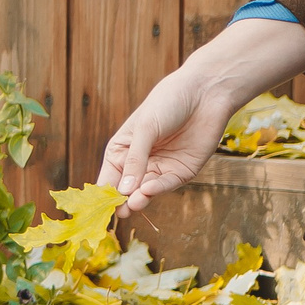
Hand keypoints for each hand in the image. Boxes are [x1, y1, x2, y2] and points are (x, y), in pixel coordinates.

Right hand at [99, 15, 304, 214]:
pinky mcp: (181, 171)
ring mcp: (160, 168)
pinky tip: (148, 191)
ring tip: (132, 205)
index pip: (108, 176)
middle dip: (122, 200)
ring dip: (139, 198)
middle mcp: (140, 162)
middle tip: (118, 212)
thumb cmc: (168, 102)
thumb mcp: (145, 128)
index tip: (98, 207)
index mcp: (122, 149)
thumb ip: (135, 160)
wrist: (205, 92)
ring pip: (145, 191)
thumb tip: (124, 191)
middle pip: (126, 188)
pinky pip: (166, 185)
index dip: (103, 192)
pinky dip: (157, 189)